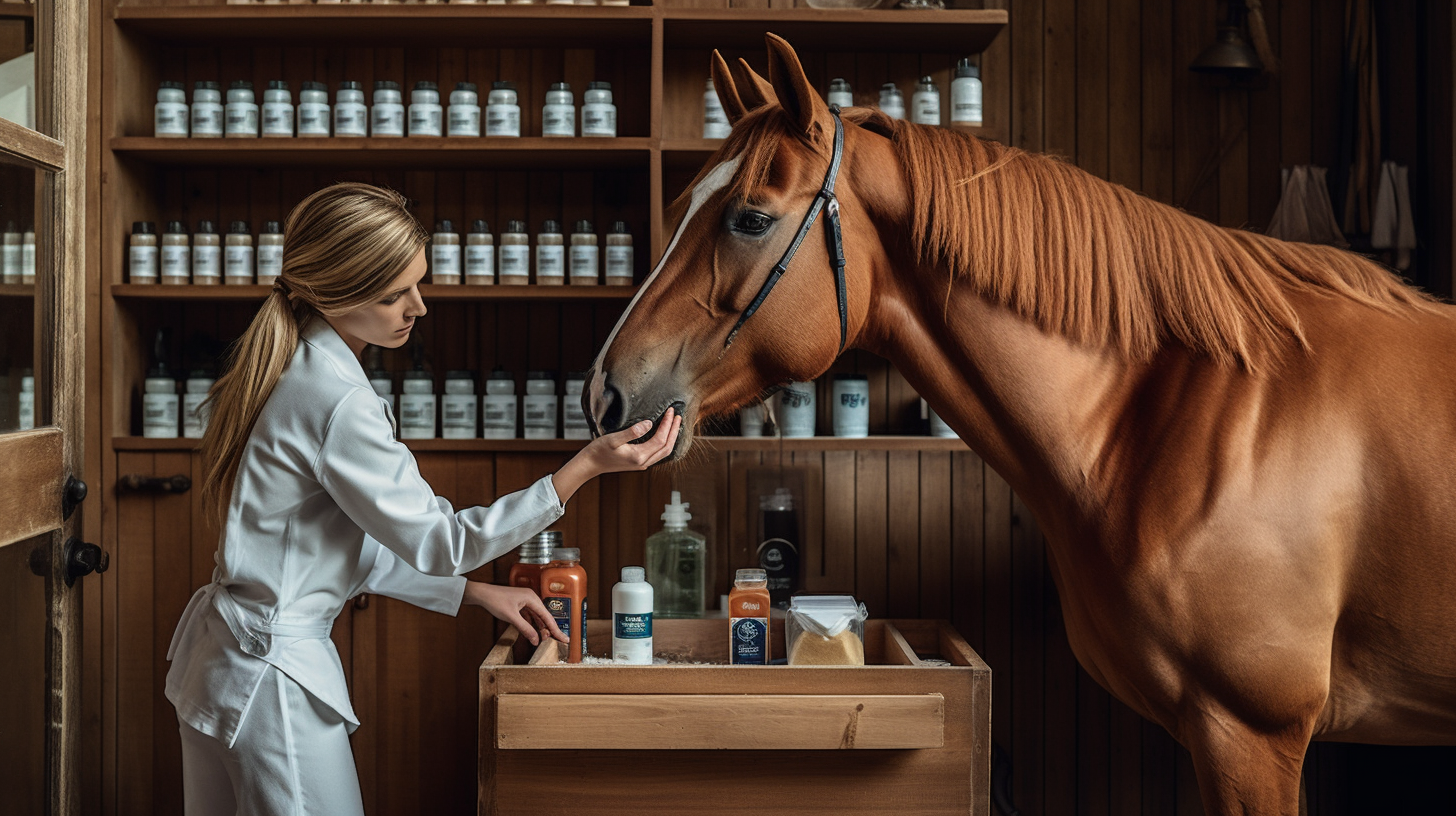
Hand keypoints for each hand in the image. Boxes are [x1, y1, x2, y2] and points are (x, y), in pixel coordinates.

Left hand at [462, 581, 566, 645]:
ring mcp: (525, 601)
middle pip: (544, 617)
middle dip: (549, 629)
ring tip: (545, 639)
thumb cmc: (495, 600)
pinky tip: (533, 632)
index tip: (564, 638)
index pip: (548, 617)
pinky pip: (530, 616)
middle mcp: (531, 598)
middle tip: (557, 641)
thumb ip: (525, 629)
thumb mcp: (512, 617)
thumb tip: (536, 640)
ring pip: (537, 617)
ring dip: (540, 628)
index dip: (556, 629)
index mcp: (532, 598)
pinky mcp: (519, 605)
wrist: (482, 594)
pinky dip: (532, 624)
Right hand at [552, 407, 681, 502]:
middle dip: (674, 431)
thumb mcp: (613, 438)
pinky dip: (664, 443)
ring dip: (671, 437)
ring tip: (675, 424)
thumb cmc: (599, 450)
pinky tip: (664, 435)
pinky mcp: (639, 463)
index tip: (671, 412)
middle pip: (667, 447)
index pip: (660, 439)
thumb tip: (649, 423)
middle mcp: (643, 462)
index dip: (668, 425)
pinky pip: (658, 453)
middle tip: (678, 416)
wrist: (590, 464)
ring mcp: (642, 464)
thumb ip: (632, 431)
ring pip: (664, 452)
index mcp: (639, 456)